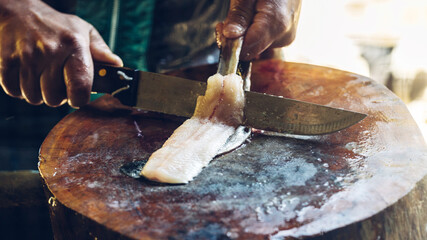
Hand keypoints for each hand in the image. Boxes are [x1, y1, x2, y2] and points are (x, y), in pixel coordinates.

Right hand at [0, 0, 121, 106]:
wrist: (17, 11)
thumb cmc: (56, 25)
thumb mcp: (83, 31)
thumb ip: (101, 50)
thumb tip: (117, 66)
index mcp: (74, 46)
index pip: (80, 87)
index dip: (79, 99)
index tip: (77, 97)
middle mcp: (51, 51)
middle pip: (54, 98)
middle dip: (57, 96)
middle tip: (56, 82)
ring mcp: (27, 57)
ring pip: (34, 97)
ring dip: (37, 93)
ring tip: (41, 77)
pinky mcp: (7, 61)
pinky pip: (14, 92)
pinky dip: (18, 89)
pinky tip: (25, 75)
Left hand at [218, 0, 300, 60]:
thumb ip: (239, 14)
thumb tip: (230, 36)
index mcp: (276, 23)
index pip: (246, 50)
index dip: (229, 42)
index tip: (221, 27)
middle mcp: (283, 36)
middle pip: (250, 50)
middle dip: (236, 36)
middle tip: (230, 16)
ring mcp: (285, 38)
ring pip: (255, 47)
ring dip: (244, 34)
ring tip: (245, 12)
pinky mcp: (284, 37)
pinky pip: (262, 41)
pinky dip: (253, 33)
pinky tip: (253, 18)